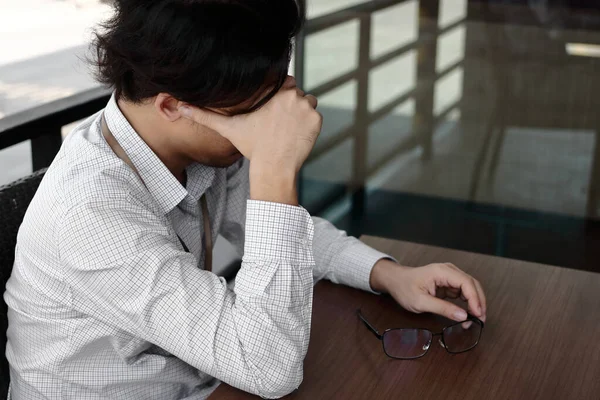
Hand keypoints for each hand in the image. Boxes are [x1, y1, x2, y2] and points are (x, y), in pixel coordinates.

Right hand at [178, 76, 321, 173]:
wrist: (273, 167)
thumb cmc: (252, 147)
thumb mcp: (228, 128)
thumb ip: (205, 115)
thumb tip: (180, 107)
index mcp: (275, 91)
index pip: (284, 82)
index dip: (278, 95)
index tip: (272, 110)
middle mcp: (294, 95)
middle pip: (296, 93)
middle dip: (290, 105)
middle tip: (279, 123)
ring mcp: (308, 108)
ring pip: (307, 103)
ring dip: (301, 113)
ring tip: (287, 129)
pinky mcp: (317, 120)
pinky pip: (315, 117)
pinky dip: (309, 125)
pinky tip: (296, 135)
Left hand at [370, 260, 486, 321]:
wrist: (395, 281)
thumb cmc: (404, 288)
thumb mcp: (421, 302)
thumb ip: (442, 309)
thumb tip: (463, 316)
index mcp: (442, 271)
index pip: (466, 283)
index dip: (475, 299)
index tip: (478, 315)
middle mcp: (449, 271)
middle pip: (472, 284)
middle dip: (479, 302)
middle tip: (481, 320)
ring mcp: (449, 276)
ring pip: (470, 288)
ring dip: (475, 303)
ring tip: (476, 319)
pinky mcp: (448, 283)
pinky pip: (463, 292)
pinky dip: (468, 303)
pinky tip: (468, 314)